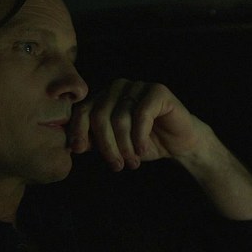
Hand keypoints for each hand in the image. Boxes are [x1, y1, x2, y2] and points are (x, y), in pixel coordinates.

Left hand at [67, 78, 205, 170]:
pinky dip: (140, 136)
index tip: (78, 150)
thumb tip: (74, 145)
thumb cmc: (144, 143)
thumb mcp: (115, 146)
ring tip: (132, 162)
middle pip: (100, 115)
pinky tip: (143, 150)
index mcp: (104, 98)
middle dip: (107, 145)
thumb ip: (95, 142)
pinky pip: (142, 114)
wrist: (178, 143)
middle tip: (117, 165)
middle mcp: (118, 88)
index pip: (83, 111)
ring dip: (125, 145)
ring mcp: (138, 86)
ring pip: (120, 117)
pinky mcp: (158, 91)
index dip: (78, 130)